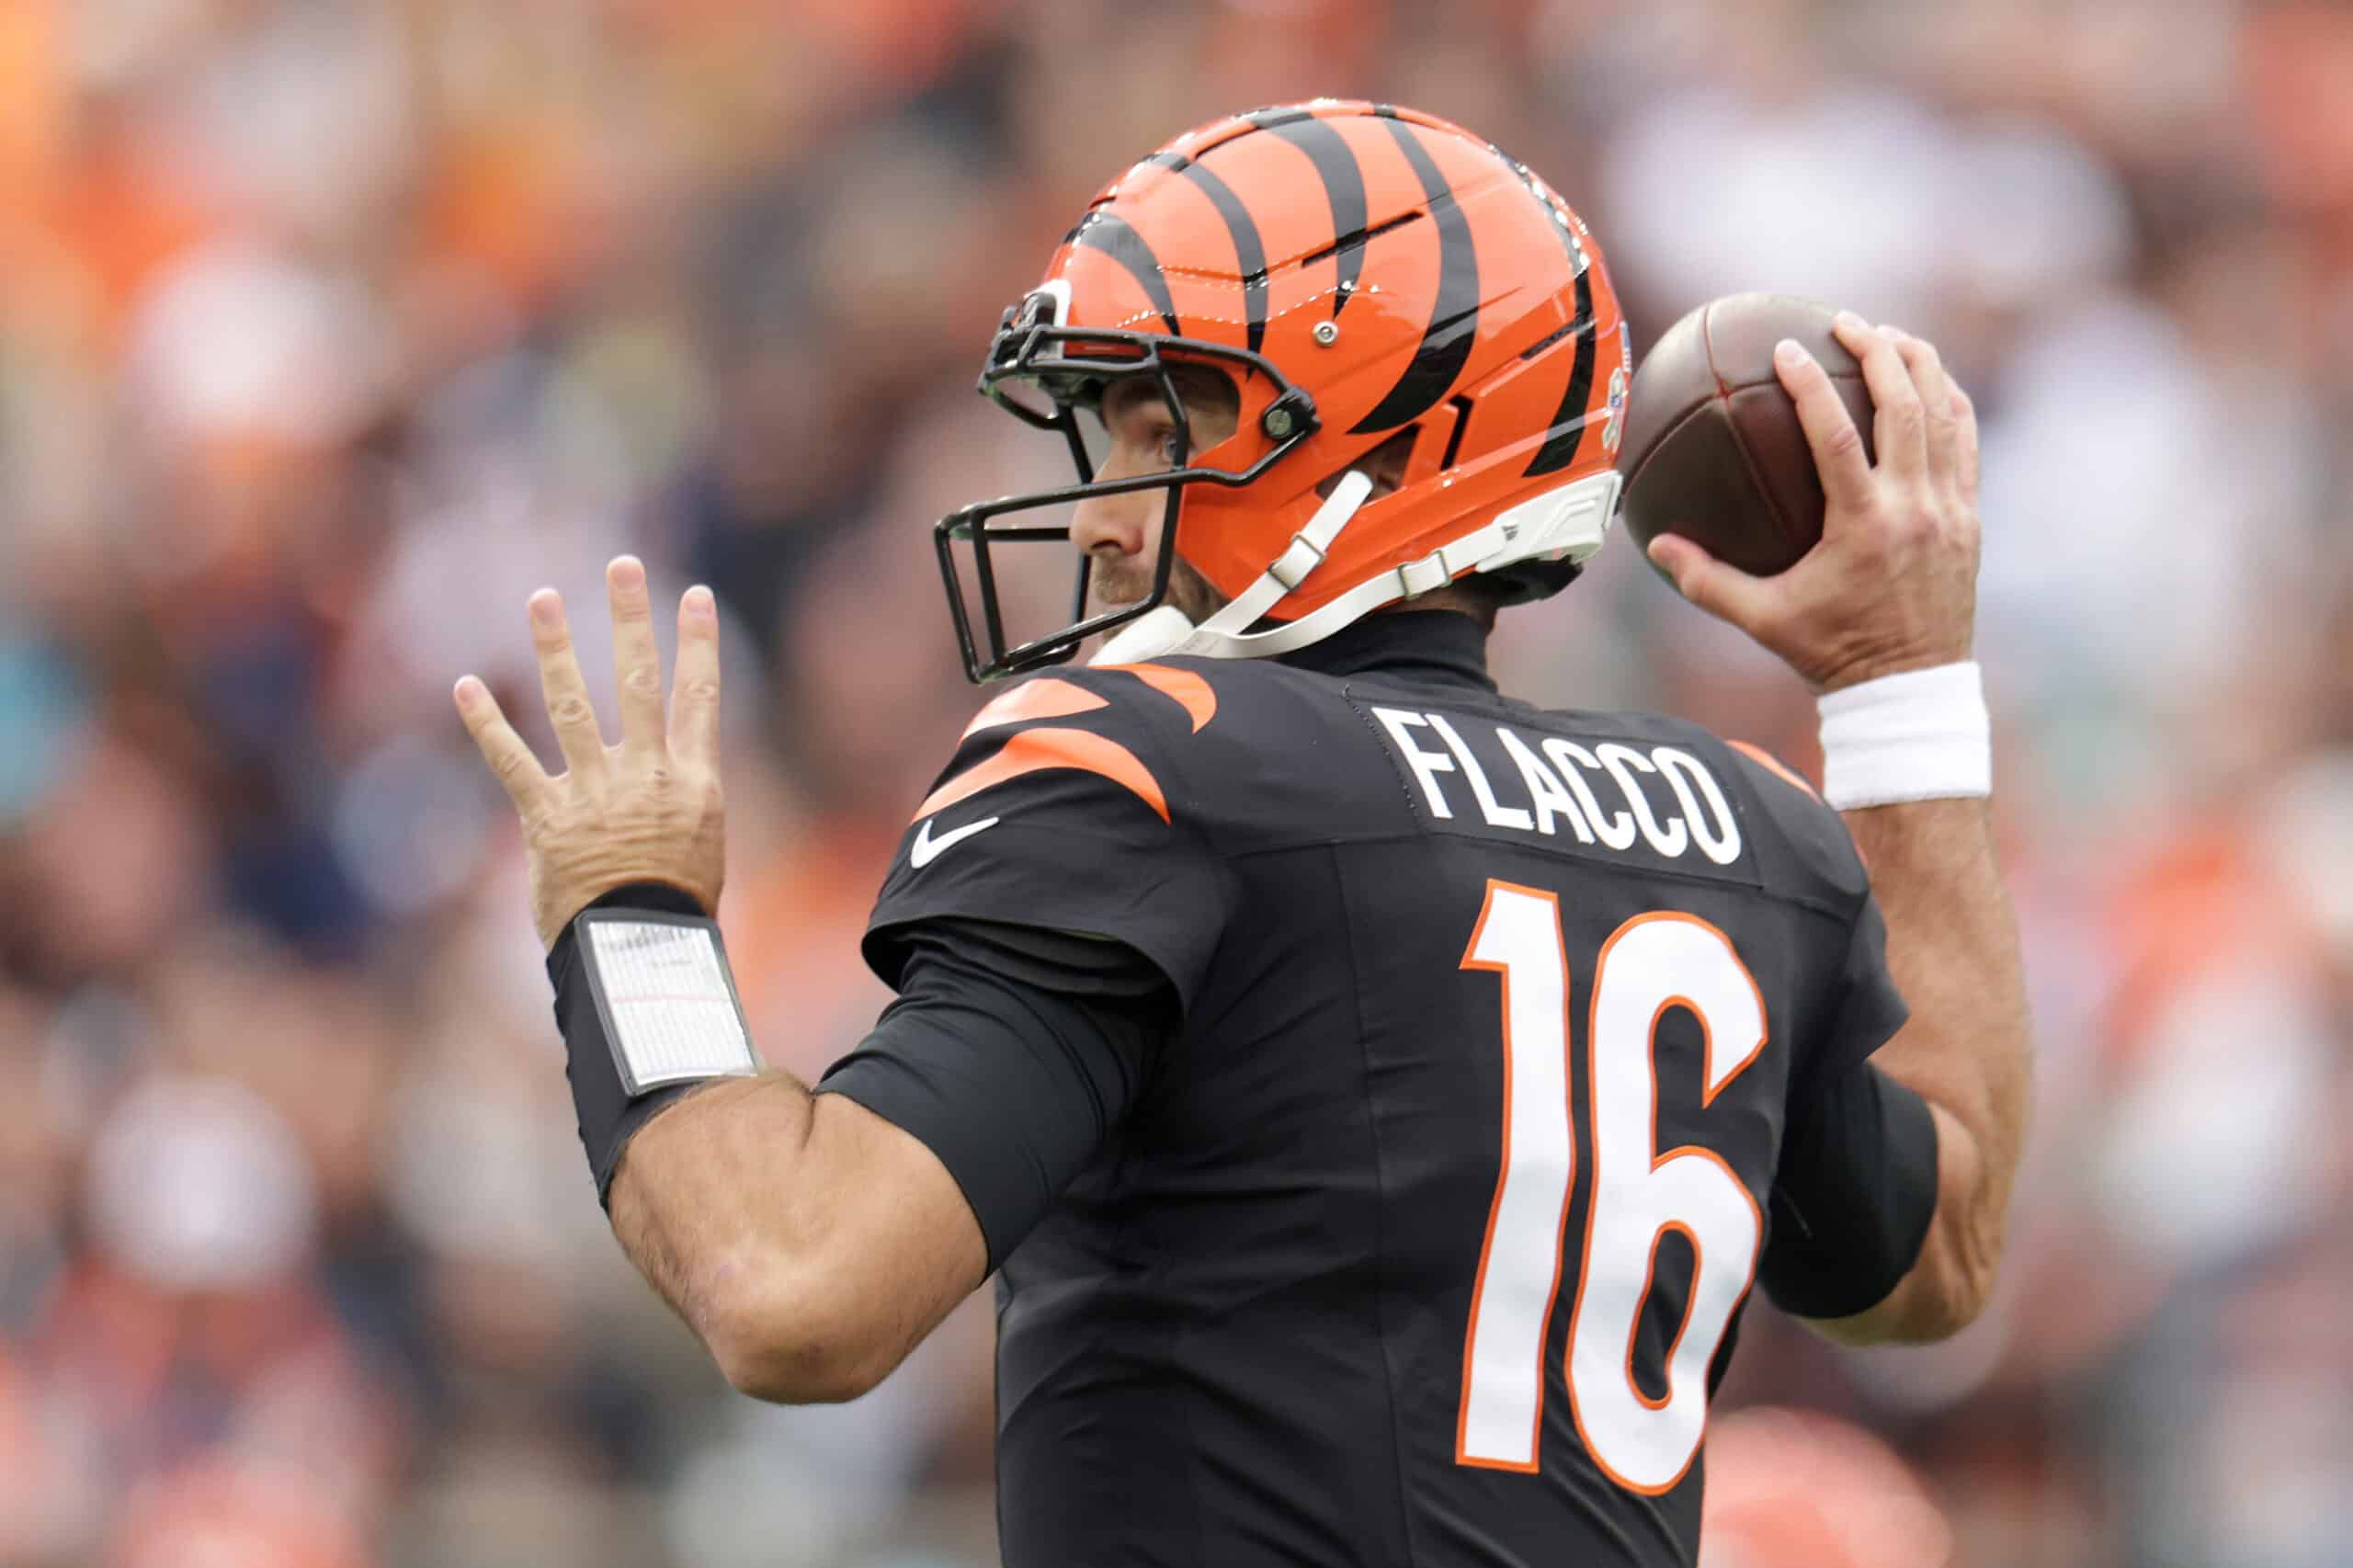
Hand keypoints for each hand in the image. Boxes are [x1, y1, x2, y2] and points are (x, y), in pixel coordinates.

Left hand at [455, 556, 725, 949]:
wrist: (641, 955)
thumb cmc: (676, 911)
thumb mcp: (702, 846)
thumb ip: (683, 796)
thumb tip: (669, 771)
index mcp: (694, 782)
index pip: (701, 696)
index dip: (700, 643)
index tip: (697, 595)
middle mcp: (647, 774)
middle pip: (639, 681)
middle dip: (631, 619)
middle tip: (623, 565)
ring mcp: (595, 792)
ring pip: (572, 704)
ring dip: (556, 647)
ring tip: (543, 598)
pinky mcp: (548, 819)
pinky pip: (512, 762)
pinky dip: (486, 725)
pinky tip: (464, 687)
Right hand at [1646, 314, 1981, 692]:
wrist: (1909, 687)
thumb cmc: (1830, 653)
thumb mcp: (1762, 619)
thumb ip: (1707, 582)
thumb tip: (1656, 548)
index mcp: (1863, 525)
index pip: (1835, 434)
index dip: (1809, 384)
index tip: (1786, 348)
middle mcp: (1914, 508)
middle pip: (1906, 405)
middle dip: (1878, 350)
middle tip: (1845, 322)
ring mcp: (1950, 510)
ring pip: (1946, 414)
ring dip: (1920, 366)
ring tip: (1890, 336)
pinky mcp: (1970, 517)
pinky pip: (1966, 442)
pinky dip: (1948, 403)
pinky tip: (1927, 382)